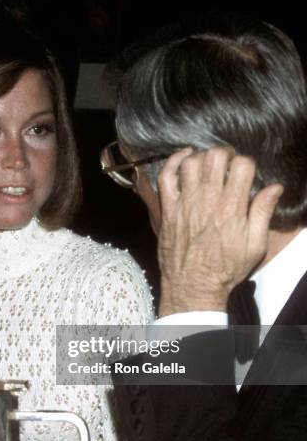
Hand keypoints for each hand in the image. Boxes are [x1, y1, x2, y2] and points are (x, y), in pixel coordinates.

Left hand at [157, 147, 283, 315]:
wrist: (193, 286)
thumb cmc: (225, 269)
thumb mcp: (255, 245)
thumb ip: (263, 213)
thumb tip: (274, 188)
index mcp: (232, 208)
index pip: (242, 166)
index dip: (246, 163)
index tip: (245, 172)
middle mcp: (208, 200)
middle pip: (215, 157)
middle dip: (224, 154)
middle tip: (227, 163)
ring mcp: (185, 203)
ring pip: (191, 162)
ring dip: (201, 157)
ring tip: (207, 164)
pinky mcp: (168, 209)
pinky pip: (166, 177)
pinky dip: (173, 162)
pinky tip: (183, 158)